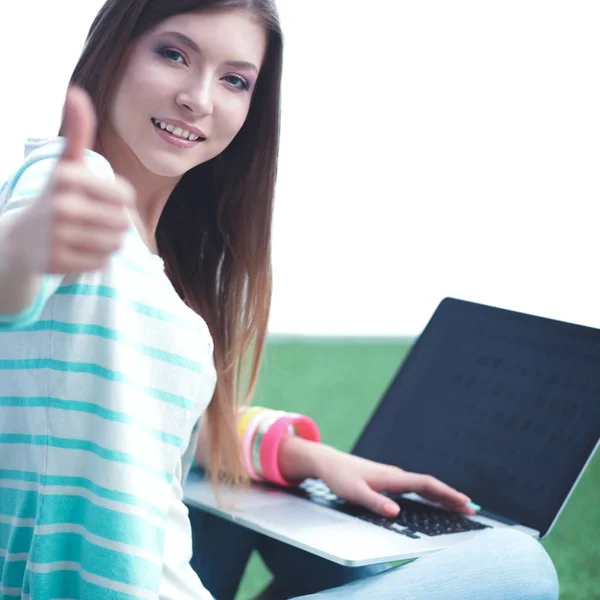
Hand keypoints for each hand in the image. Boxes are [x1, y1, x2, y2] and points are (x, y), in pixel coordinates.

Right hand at [11, 86, 134, 273]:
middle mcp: (60, 206)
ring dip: (107, 240)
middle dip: (114, 222)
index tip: (100, 198)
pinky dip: (95, 258)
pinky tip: (76, 249)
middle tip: (91, 219)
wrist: (18, 239)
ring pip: (115, 243)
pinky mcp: (57, 262)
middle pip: (123, 221)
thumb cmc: (54, 196)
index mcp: (66, 177)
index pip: (126, 196)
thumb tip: (76, 93)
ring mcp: (57, 236)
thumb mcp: (65, 164)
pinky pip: (102, 262)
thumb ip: (78, 132)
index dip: (119, 200)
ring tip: (85, 233)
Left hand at [314, 444, 476, 517]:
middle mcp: (395, 475)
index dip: (446, 493)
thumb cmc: (340, 477)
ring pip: (423, 486)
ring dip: (442, 495)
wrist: (328, 462)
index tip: (464, 502)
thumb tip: (396, 512)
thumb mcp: (354, 492)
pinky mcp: (388, 480)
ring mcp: (392, 477)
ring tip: (459, 506)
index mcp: (392, 478)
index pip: (425, 484)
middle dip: (451, 496)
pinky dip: (429, 494)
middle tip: (472, 508)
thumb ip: (375, 502)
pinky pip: (415, 487)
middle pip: (429, 485)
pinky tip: (433, 501)